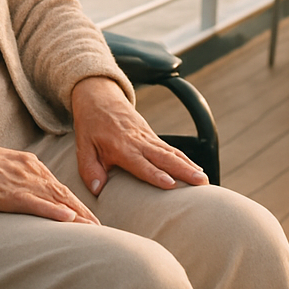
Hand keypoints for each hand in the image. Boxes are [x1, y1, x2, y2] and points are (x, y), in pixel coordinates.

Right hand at [0, 113, 97, 223]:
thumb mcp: (4, 170)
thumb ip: (19, 180)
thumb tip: (29, 195)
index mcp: (31, 166)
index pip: (60, 189)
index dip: (78, 205)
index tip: (92, 220)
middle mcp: (32, 171)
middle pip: (64, 195)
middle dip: (84, 214)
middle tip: (103, 231)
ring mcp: (21, 181)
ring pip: (55, 200)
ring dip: (77, 216)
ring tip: (94, 230)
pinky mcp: (7, 192)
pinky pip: (35, 203)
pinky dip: (53, 211)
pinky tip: (69, 219)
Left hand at [71, 76, 208, 195]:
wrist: (100, 98)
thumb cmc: (91, 126)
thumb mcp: (83, 147)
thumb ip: (89, 169)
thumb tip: (98, 190)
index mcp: (122, 147)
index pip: (141, 163)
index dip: (155, 174)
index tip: (171, 184)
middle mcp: (139, 142)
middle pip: (165, 157)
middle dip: (184, 170)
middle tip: (201, 183)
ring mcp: (148, 138)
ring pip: (172, 153)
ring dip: (190, 166)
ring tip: (204, 180)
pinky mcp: (152, 136)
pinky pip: (171, 149)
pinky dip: (186, 159)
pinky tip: (197, 169)